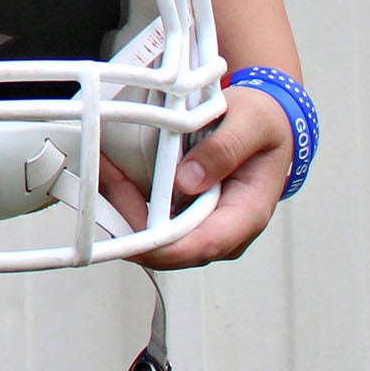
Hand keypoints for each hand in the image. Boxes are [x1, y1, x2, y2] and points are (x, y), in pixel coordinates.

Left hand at [100, 85, 290, 268]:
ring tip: (104, 169)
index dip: (160, 246)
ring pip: (154, 236)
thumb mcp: (253, 122)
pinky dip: (128, 197)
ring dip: (123, 206)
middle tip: (104, 177)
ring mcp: (203, 225)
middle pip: (168, 247)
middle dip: (129, 218)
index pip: (201, 246)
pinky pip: (151, 218)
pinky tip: (112, 172)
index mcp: (247, 213)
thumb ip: (225, 148)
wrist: (266, 123)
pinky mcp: (186, 214)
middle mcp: (224, 230)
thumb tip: (188, 180)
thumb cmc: (264, 125)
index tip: (128, 229)